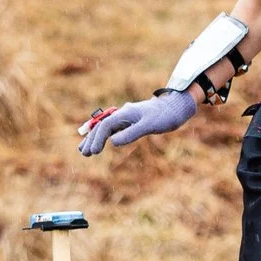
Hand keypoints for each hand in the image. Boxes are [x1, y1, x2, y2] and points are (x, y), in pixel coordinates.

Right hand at [78, 90, 197, 155]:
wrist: (177, 106)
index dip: (97, 139)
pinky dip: (104, 136)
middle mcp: (123, 114)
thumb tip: (112, 143)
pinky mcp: (131, 121)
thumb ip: (131, 133)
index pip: (105, 126)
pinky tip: (100, 142)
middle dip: (91, 139)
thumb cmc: (165, 116)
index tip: (93, 152)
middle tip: (83, 153)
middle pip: (102, 126)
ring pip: (106, 127)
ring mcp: (126, 117)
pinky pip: (113, 129)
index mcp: (125, 114)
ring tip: (85, 150)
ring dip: (95, 138)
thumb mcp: (149, 126)